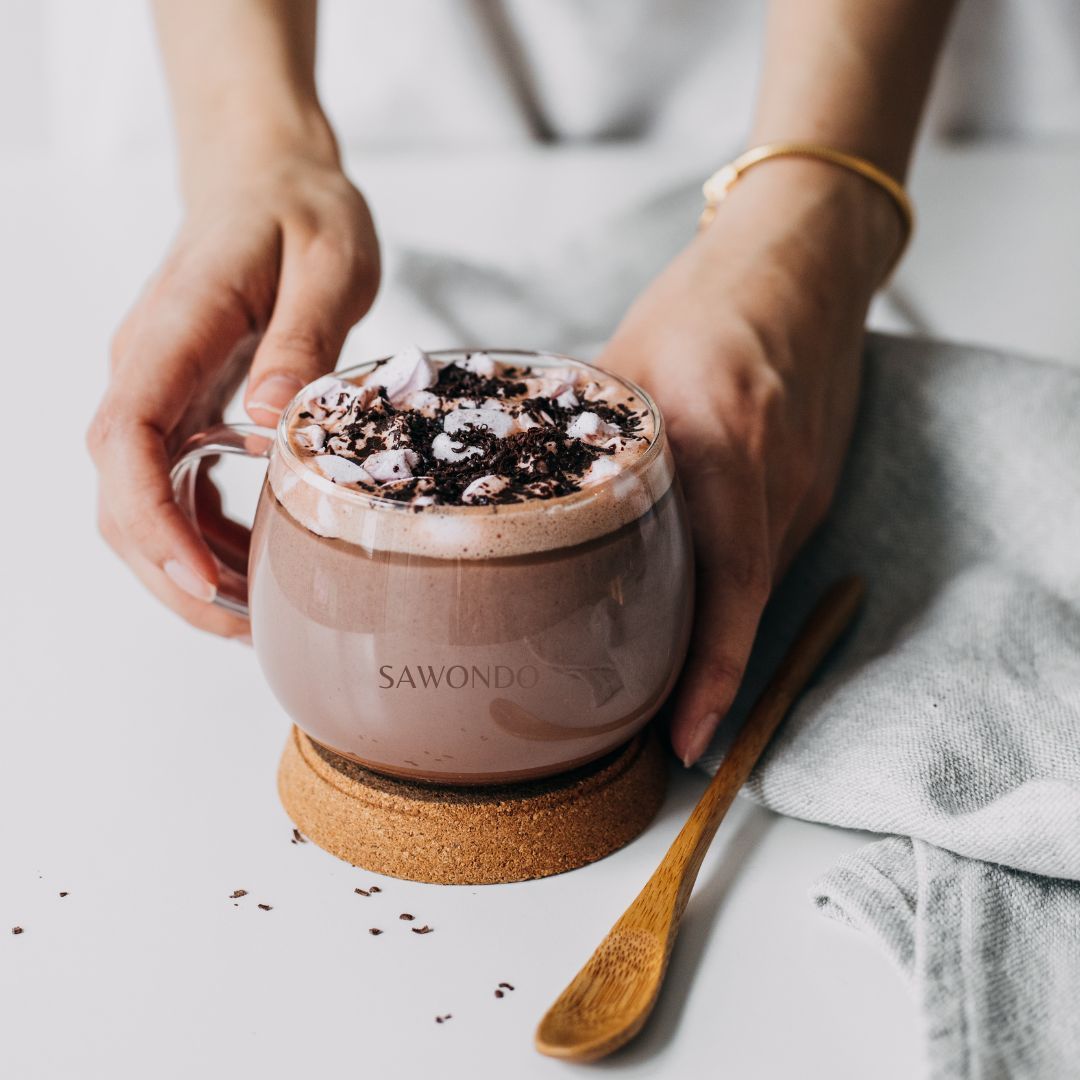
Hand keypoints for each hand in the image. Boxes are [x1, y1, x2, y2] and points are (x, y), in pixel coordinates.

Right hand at [88, 127, 378, 637]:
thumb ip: (303, 340)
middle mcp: (149, 367)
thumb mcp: (328, 261)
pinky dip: (203, 534)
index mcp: (176, 331)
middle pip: (120, 491)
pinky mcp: (182, 402)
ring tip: (254, 613)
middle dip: (168, 569)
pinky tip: (252, 562)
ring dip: (184, 564)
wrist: (268, 176)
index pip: (128, 438)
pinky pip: (174, 483)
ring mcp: (160, 388)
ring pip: (139, 498)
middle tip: (242, 627)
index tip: (201, 578)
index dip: (153, 519)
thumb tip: (275, 424)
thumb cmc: (301, 210)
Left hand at [597, 160, 899, 763]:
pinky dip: (736, 589)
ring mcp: (806, 483)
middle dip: (706, 675)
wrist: (805, 259)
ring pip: (759, 585)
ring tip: (669, 686)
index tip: (685, 738)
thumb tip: (523, 489)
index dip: (713, 671)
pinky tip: (697, 599)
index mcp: (720, 437)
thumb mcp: (626, 357)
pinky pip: (773, 552)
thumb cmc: (707, 299)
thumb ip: (582, 433)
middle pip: (743, 601)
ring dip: (720, 635)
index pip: (729, 582)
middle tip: (656, 734)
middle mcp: (775, 475)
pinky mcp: (816, 482)